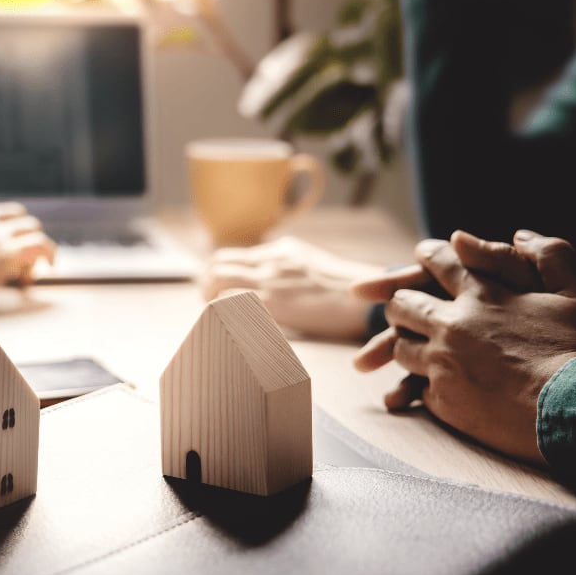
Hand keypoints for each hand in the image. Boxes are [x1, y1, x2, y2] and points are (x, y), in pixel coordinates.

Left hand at [201, 237, 382, 340]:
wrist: (369, 301)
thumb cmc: (348, 292)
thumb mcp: (314, 266)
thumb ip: (287, 268)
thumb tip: (265, 280)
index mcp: (282, 250)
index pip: (232, 255)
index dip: (217, 273)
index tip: (213, 288)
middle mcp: (271, 260)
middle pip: (218, 264)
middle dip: (206, 283)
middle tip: (207, 302)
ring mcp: (270, 280)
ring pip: (217, 280)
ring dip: (209, 297)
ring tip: (213, 315)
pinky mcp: (273, 303)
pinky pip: (229, 302)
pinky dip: (220, 311)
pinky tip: (224, 324)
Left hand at [353, 230, 575, 462]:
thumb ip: (551, 256)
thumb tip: (520, 235)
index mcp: (481, 296)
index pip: (438, 263)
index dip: (428, 256)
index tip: (423, 254)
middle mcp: (452, 325)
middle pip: (402, 304)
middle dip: (403, 303)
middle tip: (410, 307)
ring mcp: (443, 364)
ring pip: (400, 347)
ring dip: (407, 343)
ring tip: (418, 346)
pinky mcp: (443, 401)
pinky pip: (416, 386)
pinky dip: (424, 383)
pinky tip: (435, 385)